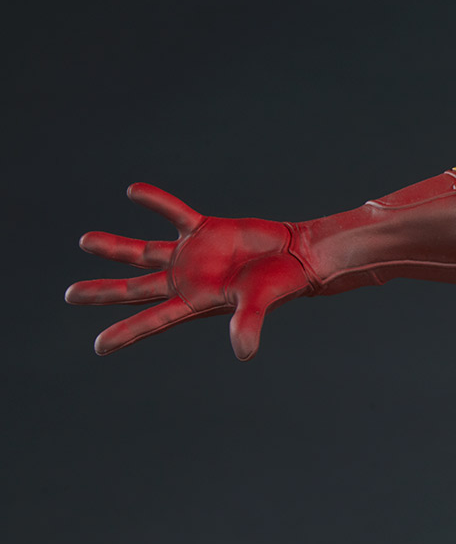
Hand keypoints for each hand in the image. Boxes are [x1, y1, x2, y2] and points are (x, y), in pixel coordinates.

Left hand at [67, 183, 311, 359]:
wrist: (297, 257)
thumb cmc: (281, 284)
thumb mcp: (261, 303)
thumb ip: (248, 323)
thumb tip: (243, 353)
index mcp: (196, 302)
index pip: (153, 320)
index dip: (125, 332)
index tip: (98, 347)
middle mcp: (186, 281)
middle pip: (136, 289)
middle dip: (104, 291)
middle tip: (70, 295)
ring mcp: (191, 256)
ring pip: (143, 253)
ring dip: (115, 248)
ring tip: (85, 242)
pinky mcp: (203, 231)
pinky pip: (173, 214)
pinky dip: (156, 202)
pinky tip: (134, 191)